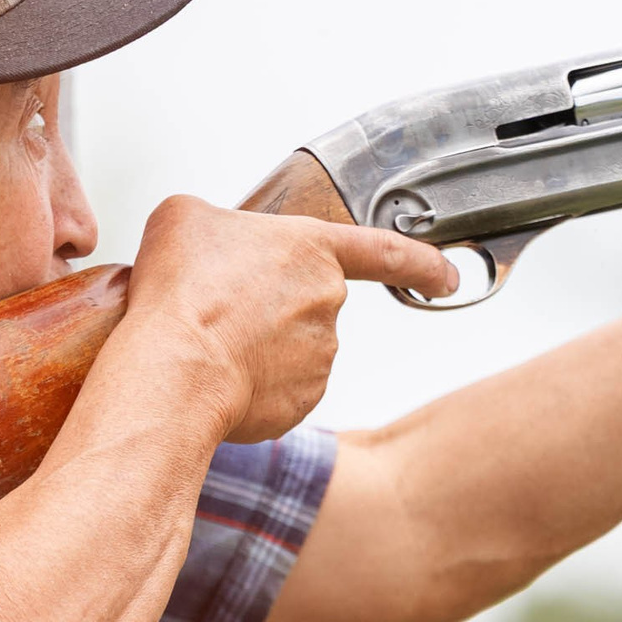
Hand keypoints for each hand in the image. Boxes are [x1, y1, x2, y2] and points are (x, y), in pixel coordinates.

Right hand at [126, 196, 456, 441]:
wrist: (175, 367)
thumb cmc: (181, 293)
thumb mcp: (185, 218)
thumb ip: (217, 224)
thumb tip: (211, 247)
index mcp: (312, 249)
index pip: (384, 251)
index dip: (420, 263)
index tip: (446, 276)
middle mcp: (327, 303)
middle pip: (303, 302)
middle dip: (264, 308)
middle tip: (214, 308)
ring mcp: (318, 357)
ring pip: (287, 348)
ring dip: (253, 346)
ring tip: (206, 342)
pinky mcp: (299, 402)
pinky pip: (276, 389)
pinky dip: (248, 384)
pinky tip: (216, 374)